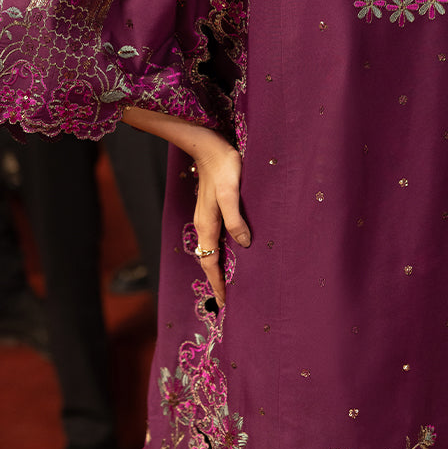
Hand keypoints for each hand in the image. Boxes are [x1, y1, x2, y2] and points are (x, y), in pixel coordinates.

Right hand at [192, 137, 249, 306]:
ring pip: (211, 249)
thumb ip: (235, 218)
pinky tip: (231, 251)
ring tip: (229, 281)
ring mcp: (206, 217)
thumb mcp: (231, 192)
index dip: (217, 282)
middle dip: (216, 280)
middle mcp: (204, 224)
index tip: (224, 302)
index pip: (210, 262)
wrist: (208, 146)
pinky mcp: (212, 209)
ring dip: (218, 267)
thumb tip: (243, 243)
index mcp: (207, 225)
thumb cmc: (223, 167)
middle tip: (227, 299)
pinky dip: (220, 252)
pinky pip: (215, 238)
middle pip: (208, 260)